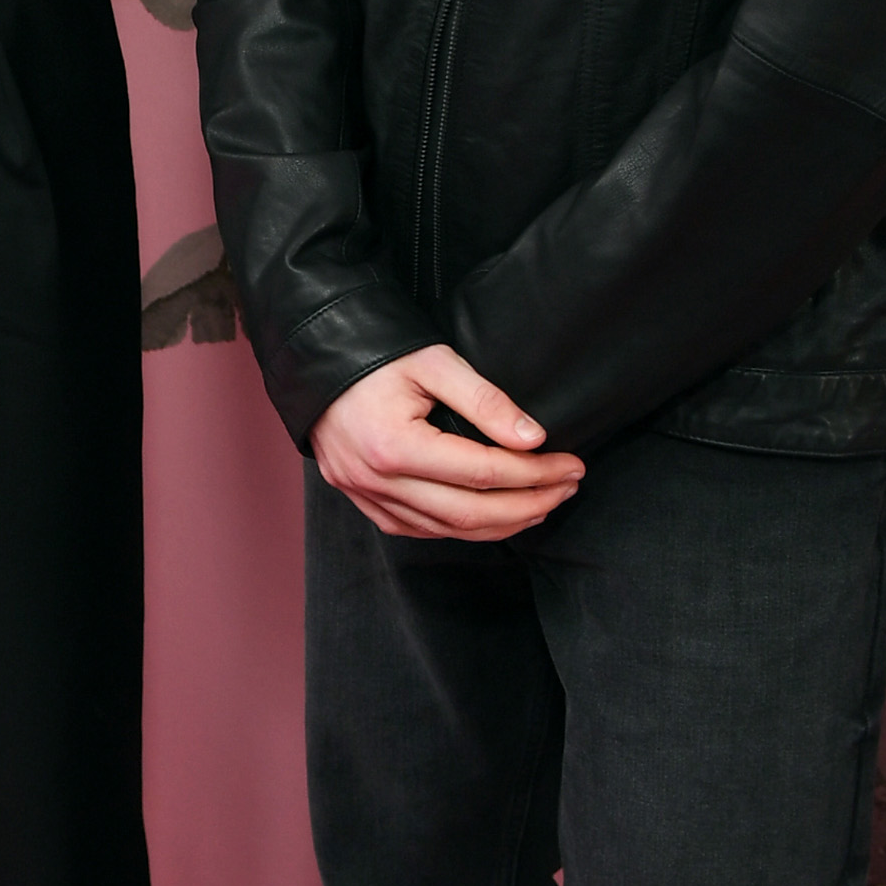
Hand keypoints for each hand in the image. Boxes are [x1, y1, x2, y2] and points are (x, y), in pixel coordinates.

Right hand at [311, 343, 584, 542]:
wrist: (313, 361)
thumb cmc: (374, 355)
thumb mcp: (433, 362)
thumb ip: (485, 400)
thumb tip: (534, 439)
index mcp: (395, 445)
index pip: (484, 473)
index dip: (536, 474)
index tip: (572, 466)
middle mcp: (377, 481)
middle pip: (471, 513)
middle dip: (529, 505)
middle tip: (567, 489)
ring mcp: (366, 496)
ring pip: (448, 531)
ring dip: (501, 523)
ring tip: (541, 504)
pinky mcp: (363, 502)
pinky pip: (420, 531)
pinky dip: (462, 529)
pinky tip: (492, 517)